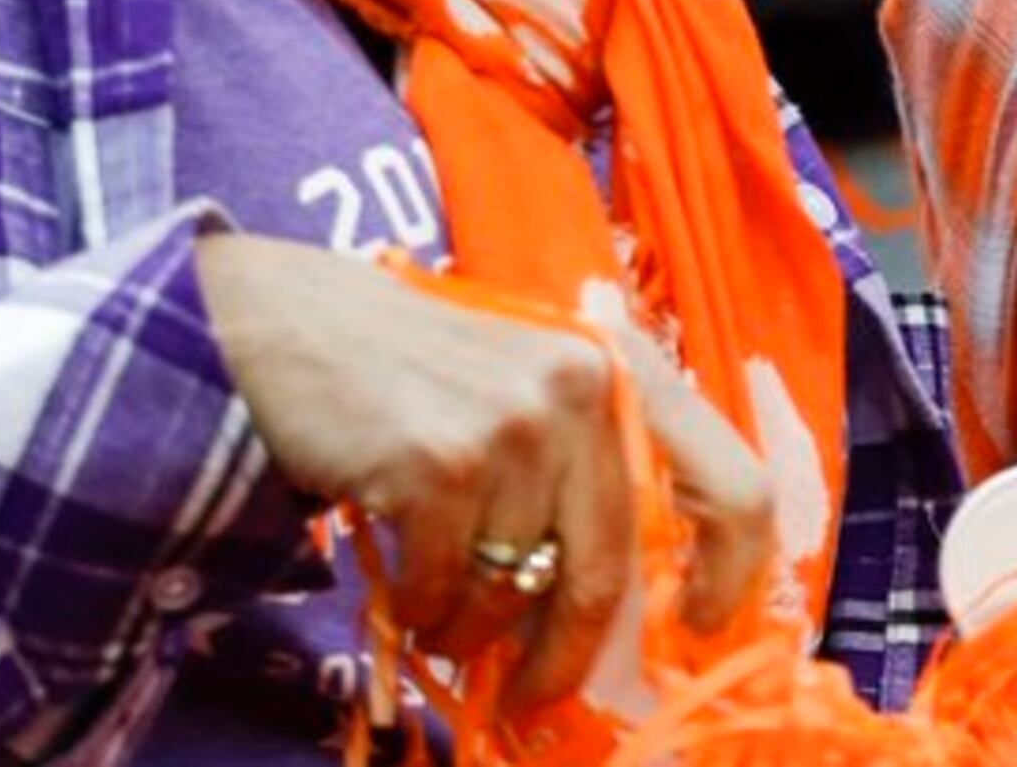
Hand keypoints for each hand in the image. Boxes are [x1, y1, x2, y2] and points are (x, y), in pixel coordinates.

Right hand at [191, 234, 773, 708]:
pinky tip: (404, 592)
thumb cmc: (411, 366)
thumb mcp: (523, 387)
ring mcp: (512, 423)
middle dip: (566, 652)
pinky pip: (449, 587)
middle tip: (530, 693)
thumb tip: (626, 605)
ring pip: (518, 587)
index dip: (728, 574)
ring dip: (472, 628)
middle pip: (609, 568)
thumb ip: (583, 466)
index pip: (736, 483)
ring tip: (439, 617)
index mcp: (621, 368)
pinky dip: (424, 611)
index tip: (693, 628)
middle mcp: (581, 387)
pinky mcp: (441, 462)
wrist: (280, 323)